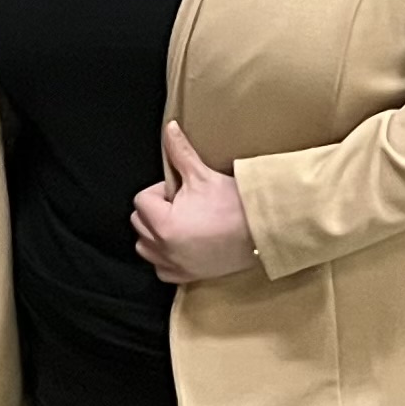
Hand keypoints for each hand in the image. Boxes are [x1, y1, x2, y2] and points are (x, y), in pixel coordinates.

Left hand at [132, 122, 259, 284]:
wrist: (264, 231)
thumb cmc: (234, 205)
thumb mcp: (203, 176)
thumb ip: (180, 152)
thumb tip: (169, 128)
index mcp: (164, 223)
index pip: (142, 200)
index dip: (160, 191)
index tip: (180, 191)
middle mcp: (164, 248)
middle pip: (140, 223)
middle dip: (156, 210)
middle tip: (182, 205)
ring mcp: (174, 265)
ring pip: (145, 247)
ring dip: (154, 235)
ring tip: (179, 223)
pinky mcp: (187, 277)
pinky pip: (161, 269)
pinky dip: (165, 258)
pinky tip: (182, 245)